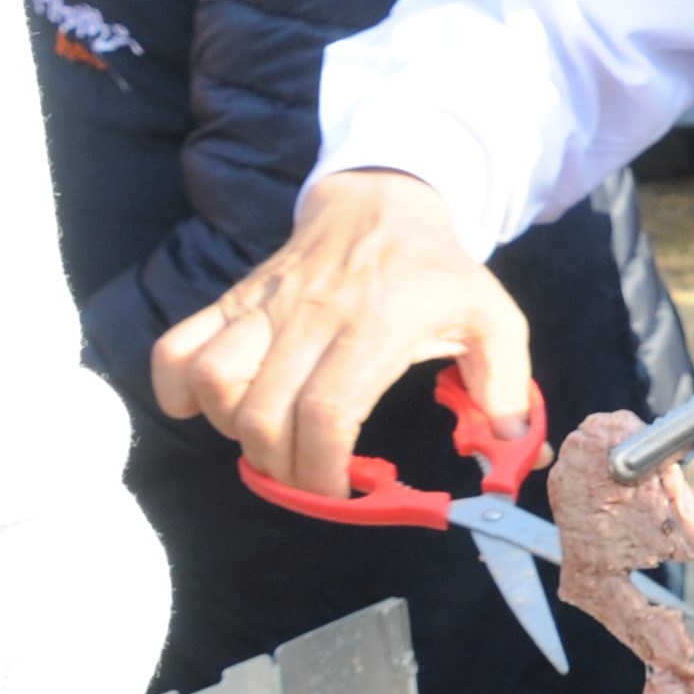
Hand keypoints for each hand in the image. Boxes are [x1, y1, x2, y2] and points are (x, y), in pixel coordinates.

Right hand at [150, 169, 531, 495]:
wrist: (383, 200)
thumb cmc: (437, 271)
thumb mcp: (494, 319)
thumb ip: (509, 388)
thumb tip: (517, 453)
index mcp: (378, 325)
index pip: (329, 411)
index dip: (322, 470)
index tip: (338, 493)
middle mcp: (313, 315)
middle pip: (264, 412)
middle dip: (280, 467)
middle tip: (308, 477)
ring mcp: (266, 305)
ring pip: (212, 378)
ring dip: (232, 429)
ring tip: (268, 439)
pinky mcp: (234, 299)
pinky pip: (176, 345)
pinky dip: (176, 389)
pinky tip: (208, 409)